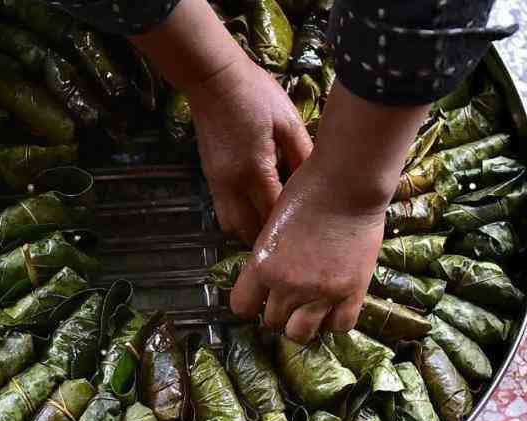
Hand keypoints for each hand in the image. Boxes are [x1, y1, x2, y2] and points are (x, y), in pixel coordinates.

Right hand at [188, 62, 311, 241]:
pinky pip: (224, 211)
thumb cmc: (254, 93)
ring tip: (274, 226)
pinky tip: (258, 209)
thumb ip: (302, 155)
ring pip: (232, 226)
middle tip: (295, 236)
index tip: (311, 230)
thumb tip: (316, 182)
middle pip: (250, 229)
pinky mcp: (210, 176)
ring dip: (252, 230)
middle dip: (271, 236)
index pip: (274, 213)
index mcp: (254, 169)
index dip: (292, 226)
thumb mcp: (288, 121)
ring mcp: (216, 182)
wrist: (212, 77)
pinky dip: (240, 218)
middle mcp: (231, 183)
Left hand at [231, 156, 387, 342]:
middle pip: (272, 322)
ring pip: (301, 333)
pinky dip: (334, 321)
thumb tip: (269, 276)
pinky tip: (334, 306)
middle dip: (279, 312)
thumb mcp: (274, 222)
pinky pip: (339, 326)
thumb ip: (269, 256)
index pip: (242, 307)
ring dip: (303, 323)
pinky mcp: (351, 291)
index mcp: (263, 265)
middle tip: (289, 298)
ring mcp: (321, 292)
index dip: (250, 303)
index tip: (259, 298)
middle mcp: (288, 284)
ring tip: (310, 308)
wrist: (348, 183)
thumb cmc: (311, 190)